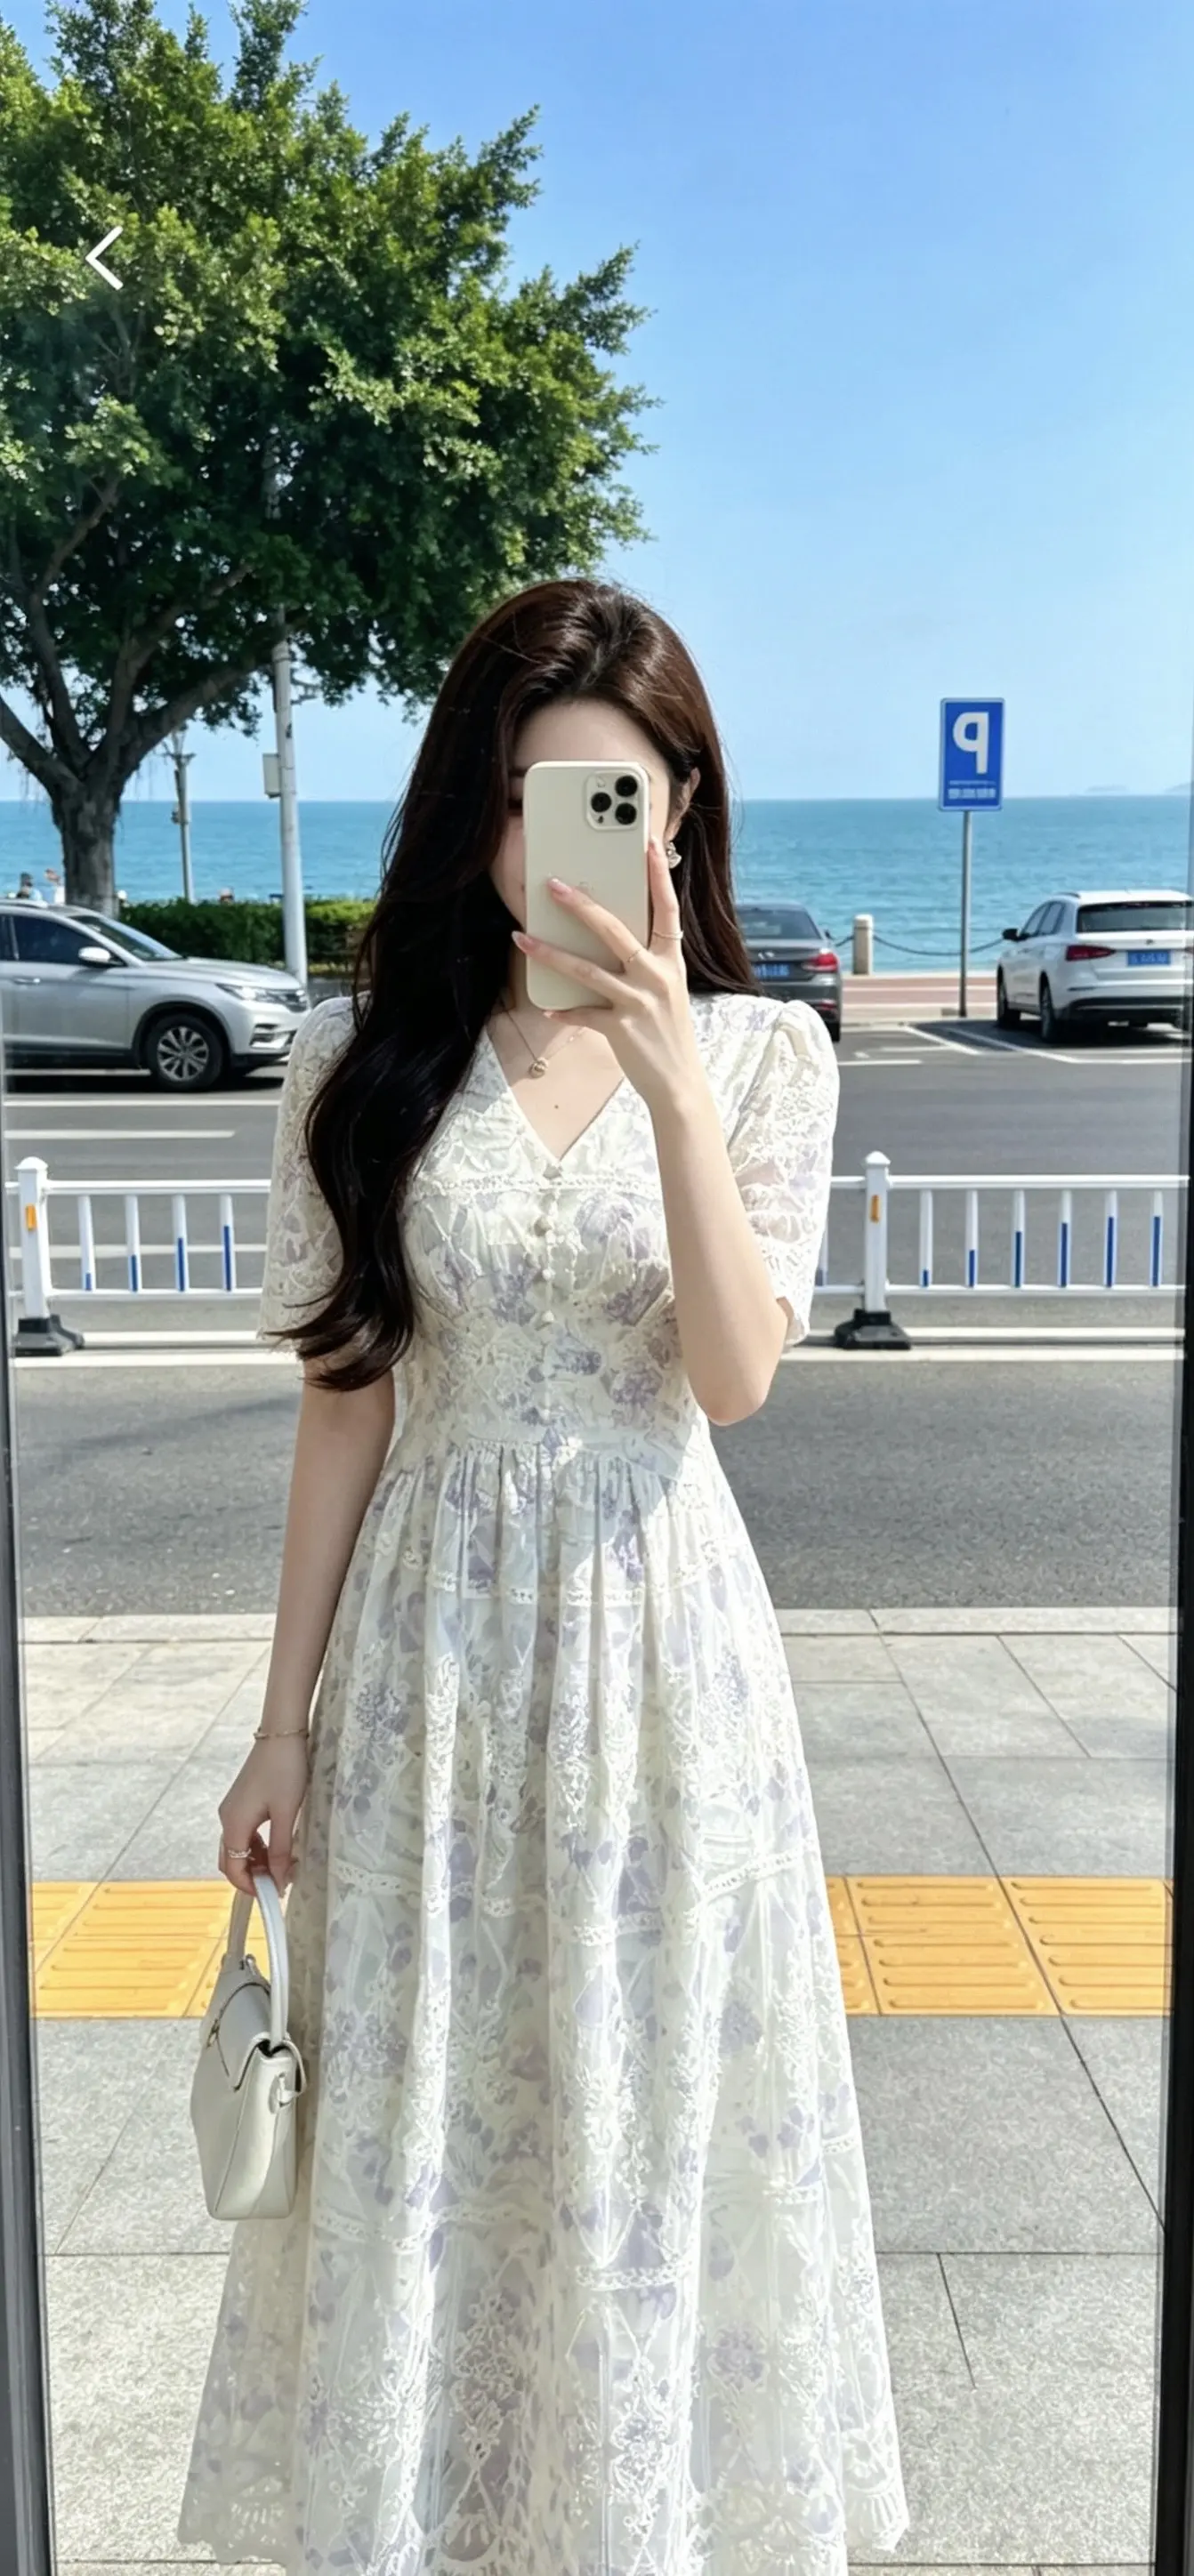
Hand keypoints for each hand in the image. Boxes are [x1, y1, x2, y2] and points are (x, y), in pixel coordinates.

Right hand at [218, 1735, 309, 1896]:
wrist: (282, 1733)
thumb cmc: (285, 1771)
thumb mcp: (286, 1814)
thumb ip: (281, 1850)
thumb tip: (279, 1880)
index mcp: (233, 1824)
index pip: (232, 1869)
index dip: (250, 1887)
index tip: (272, 1895)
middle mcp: (227, 1818)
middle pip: (231, 1860)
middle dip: (253, 1875)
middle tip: (281, 1882)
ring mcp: (233, 1808)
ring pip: (239, 1847)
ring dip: (258, 1861)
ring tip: (285, 1865)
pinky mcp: (242, 1801)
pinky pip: (245, 1833)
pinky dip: (258, 1846)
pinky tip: (279, 1846)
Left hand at [511, 833, 703, 1116]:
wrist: (679, 1083)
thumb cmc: (668, 1034)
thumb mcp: (666, 992)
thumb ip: (643, 965)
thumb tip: (606, 942)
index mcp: (671, 961)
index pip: (667, 909)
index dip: (659, 876)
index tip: (651, 845)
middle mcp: (657, 976)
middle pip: (615, 930)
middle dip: (581, 905)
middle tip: (553, 885)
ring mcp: (639, 1002)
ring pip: (586, 969)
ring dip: (549, 953)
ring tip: (522, 938)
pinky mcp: (621, 1028)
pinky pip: (582, 1013)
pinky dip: (563, 1009)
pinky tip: (547, 1006)